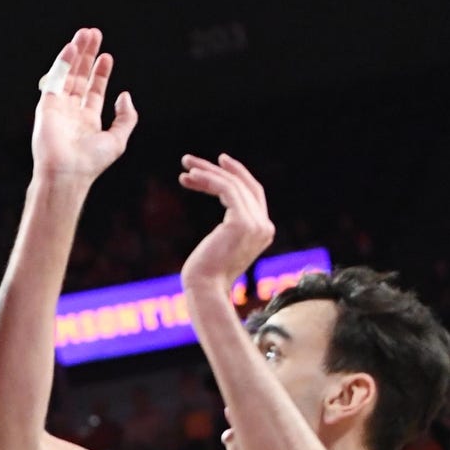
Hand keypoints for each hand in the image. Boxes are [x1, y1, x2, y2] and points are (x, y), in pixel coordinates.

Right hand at [32, 27, 137, 184]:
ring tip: (85, 33)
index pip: (94, 91)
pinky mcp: (47, 106)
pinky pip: (55, 79)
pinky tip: (71, 47)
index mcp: (87, 121)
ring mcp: (58, 108)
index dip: (101, 73)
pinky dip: (62, 62)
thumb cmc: (91, 162)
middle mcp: (72, 113)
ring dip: (76, 53)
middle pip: (80, 78)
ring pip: (68, 74)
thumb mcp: (118, 139)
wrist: (67, 172)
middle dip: (88, 56)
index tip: (107, 56)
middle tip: (94, 35)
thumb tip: (125, 95)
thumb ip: (126, 118)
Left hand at [179, 153, 274, 293]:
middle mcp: (264, 226)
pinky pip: (226, 190)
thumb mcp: (219, 249)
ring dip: (207, 172)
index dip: (235, 177)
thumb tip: (221, 228)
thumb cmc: (204, 275)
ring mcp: (257, 224)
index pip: (252, 195)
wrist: (205, 290)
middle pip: (244, 185)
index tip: (213, 167)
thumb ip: (228, 233)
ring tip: (184, 165)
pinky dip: (208, 180)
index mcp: (263, 232)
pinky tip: (189, 177)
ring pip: (233, 185)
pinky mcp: (243, 222)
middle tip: (191, 160)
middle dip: (218, 170)